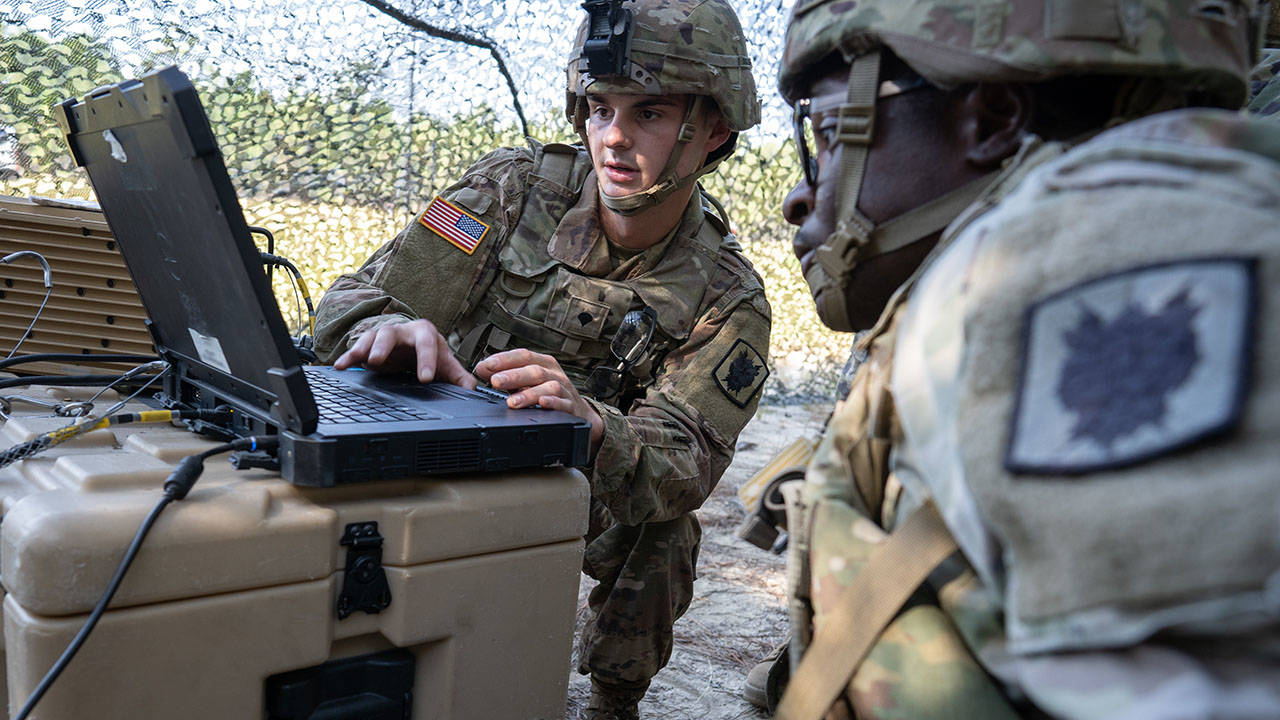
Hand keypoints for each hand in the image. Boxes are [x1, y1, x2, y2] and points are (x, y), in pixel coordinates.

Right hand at [334, 319, 476, 388]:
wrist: (412, 344)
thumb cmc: (429, 353)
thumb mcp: (445, 364)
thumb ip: (458, 376)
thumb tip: (472, 389)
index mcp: (424, 333)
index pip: (426, 343)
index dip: (425, 359)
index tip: (425, 377)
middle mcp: (402, 330)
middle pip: (391, 333)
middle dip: (384, 346)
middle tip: (378, 361)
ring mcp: (383, 335)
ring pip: (372, 336)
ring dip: (363, 348)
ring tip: (359, 360)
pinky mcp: (369, 345)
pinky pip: (357, 348)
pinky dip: (348, 357)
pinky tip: (340, 366)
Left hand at [475, 349, 604, 450]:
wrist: (578, 412)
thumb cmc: (548, 393)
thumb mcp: (526, 381)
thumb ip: (505, 374)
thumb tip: (480, 368)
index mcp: (543, 363)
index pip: (523, 355)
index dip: (504, 359)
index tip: (486, 365)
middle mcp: (554, 374)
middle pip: (533, 370)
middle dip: (513, 376)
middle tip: (495, 381)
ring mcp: (564, 390)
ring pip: (548, 387)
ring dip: (529, 394)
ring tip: (511, 402)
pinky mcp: (571, 407)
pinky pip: (563, 403)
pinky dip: (553, 403)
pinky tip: (542, 404)